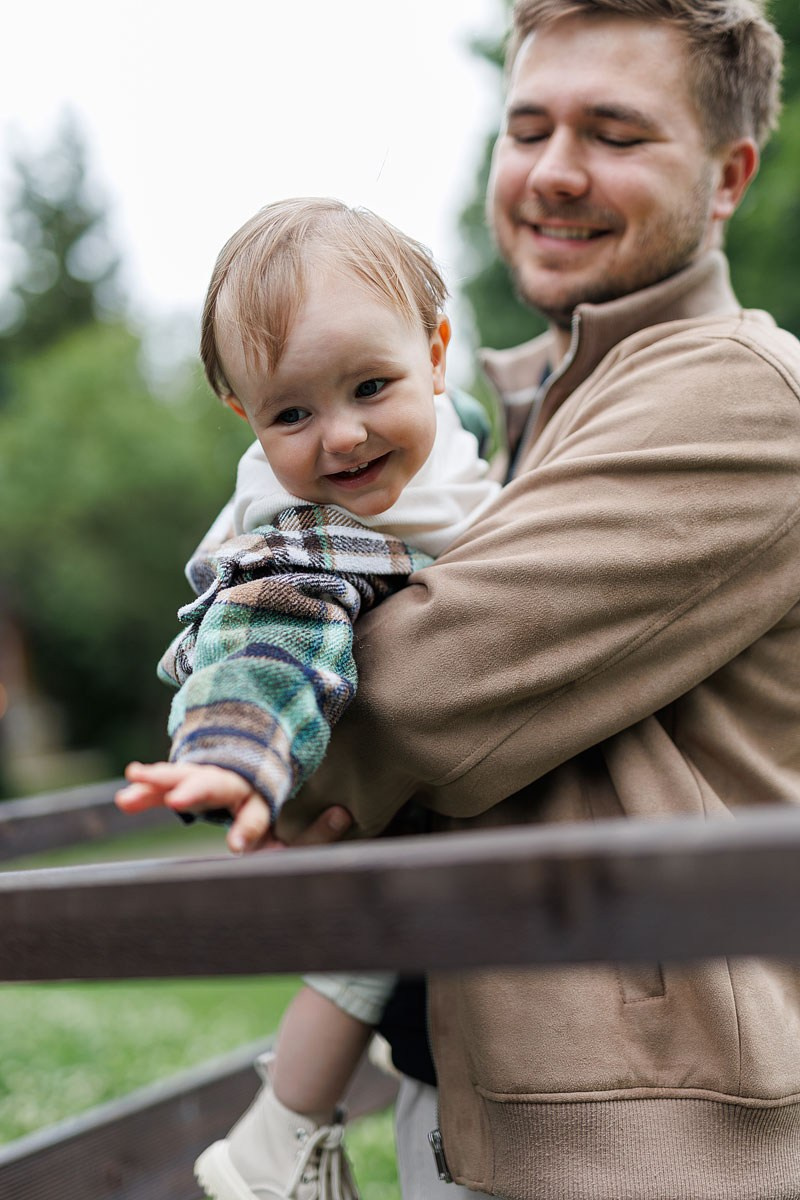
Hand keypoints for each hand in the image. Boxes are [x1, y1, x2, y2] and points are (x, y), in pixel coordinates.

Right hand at [115, 761, 352, 853]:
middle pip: (215, 786)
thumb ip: (317, 832)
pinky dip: (151, 784)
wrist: (260, 761)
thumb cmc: (279, 814)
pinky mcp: (190, 781)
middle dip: (197, 790)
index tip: (236, 847)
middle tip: (178, 799)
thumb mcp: (301, 832)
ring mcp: (211, 779)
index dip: (249, 828)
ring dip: (161, 782)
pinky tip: (130, 782)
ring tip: (134, 784)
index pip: (256, 812)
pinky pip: (169, 781)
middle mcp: (235, 785)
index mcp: (262, 794)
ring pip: (186, 778)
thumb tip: (344, 814)